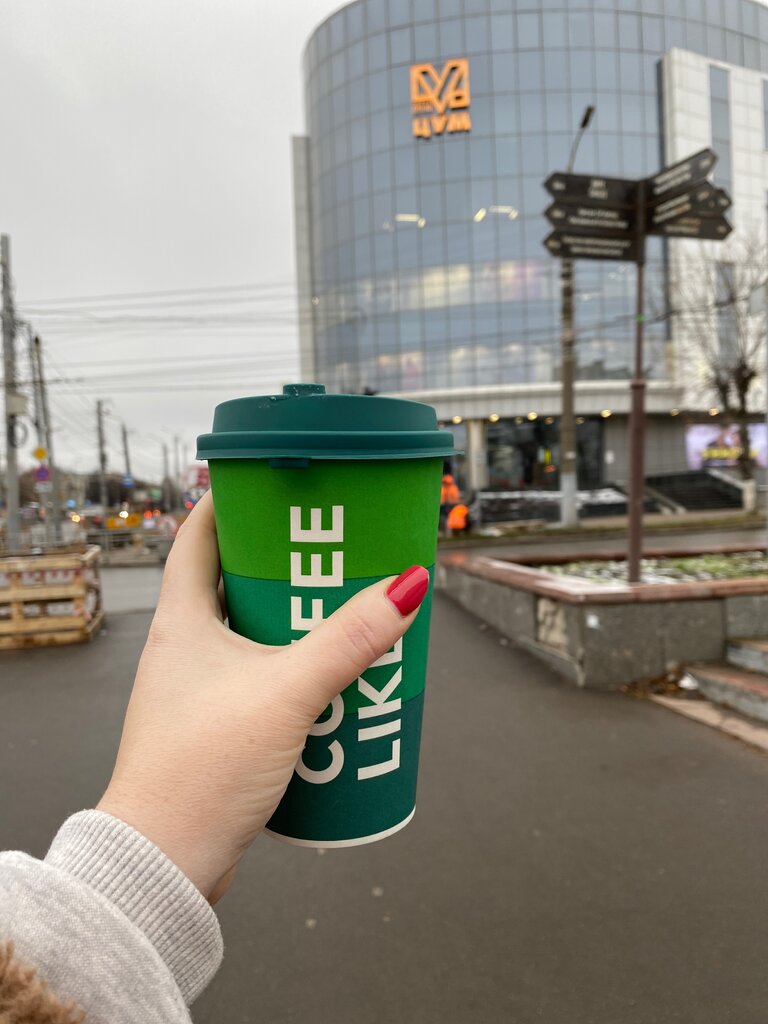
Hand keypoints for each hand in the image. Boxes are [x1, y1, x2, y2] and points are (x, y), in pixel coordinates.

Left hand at [97, 491, 427, 902]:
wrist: (166, 860)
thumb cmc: (200, 770)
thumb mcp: (286, 692)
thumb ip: (348, 641)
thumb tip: (404, 587)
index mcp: (182, 621)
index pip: (198, 536)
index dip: (232, 502)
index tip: (274, 484)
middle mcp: (185, 647)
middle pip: (236, 581)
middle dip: (286, 564)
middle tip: (335, 551)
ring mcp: (201, 687)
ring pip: (255, 634)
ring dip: (298, 622)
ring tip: (348, 614)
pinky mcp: (220, 724)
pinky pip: (263, 678)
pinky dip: (297, 670)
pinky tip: (336, 681)